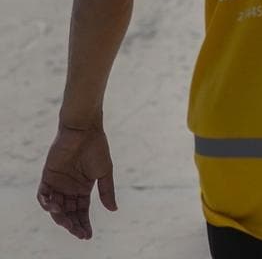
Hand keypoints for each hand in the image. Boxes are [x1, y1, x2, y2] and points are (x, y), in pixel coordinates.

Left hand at [37, 122, 117, 239]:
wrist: (84, 131)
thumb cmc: (97, 149)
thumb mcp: (105, 173)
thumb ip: (106, 191)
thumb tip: (113, 210)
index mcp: (83, 188)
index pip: (81, 211)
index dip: (83, 224)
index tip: (87, 235)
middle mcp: (69, 188)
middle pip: (68, 212)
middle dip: (72, 224)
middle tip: (78, 234)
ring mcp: (57, 183)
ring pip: (55, 207)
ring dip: (60, 217)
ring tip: (67, 224)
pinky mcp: (47, 176)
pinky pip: (43, 195)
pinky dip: (46, 203)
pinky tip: (55, 209)